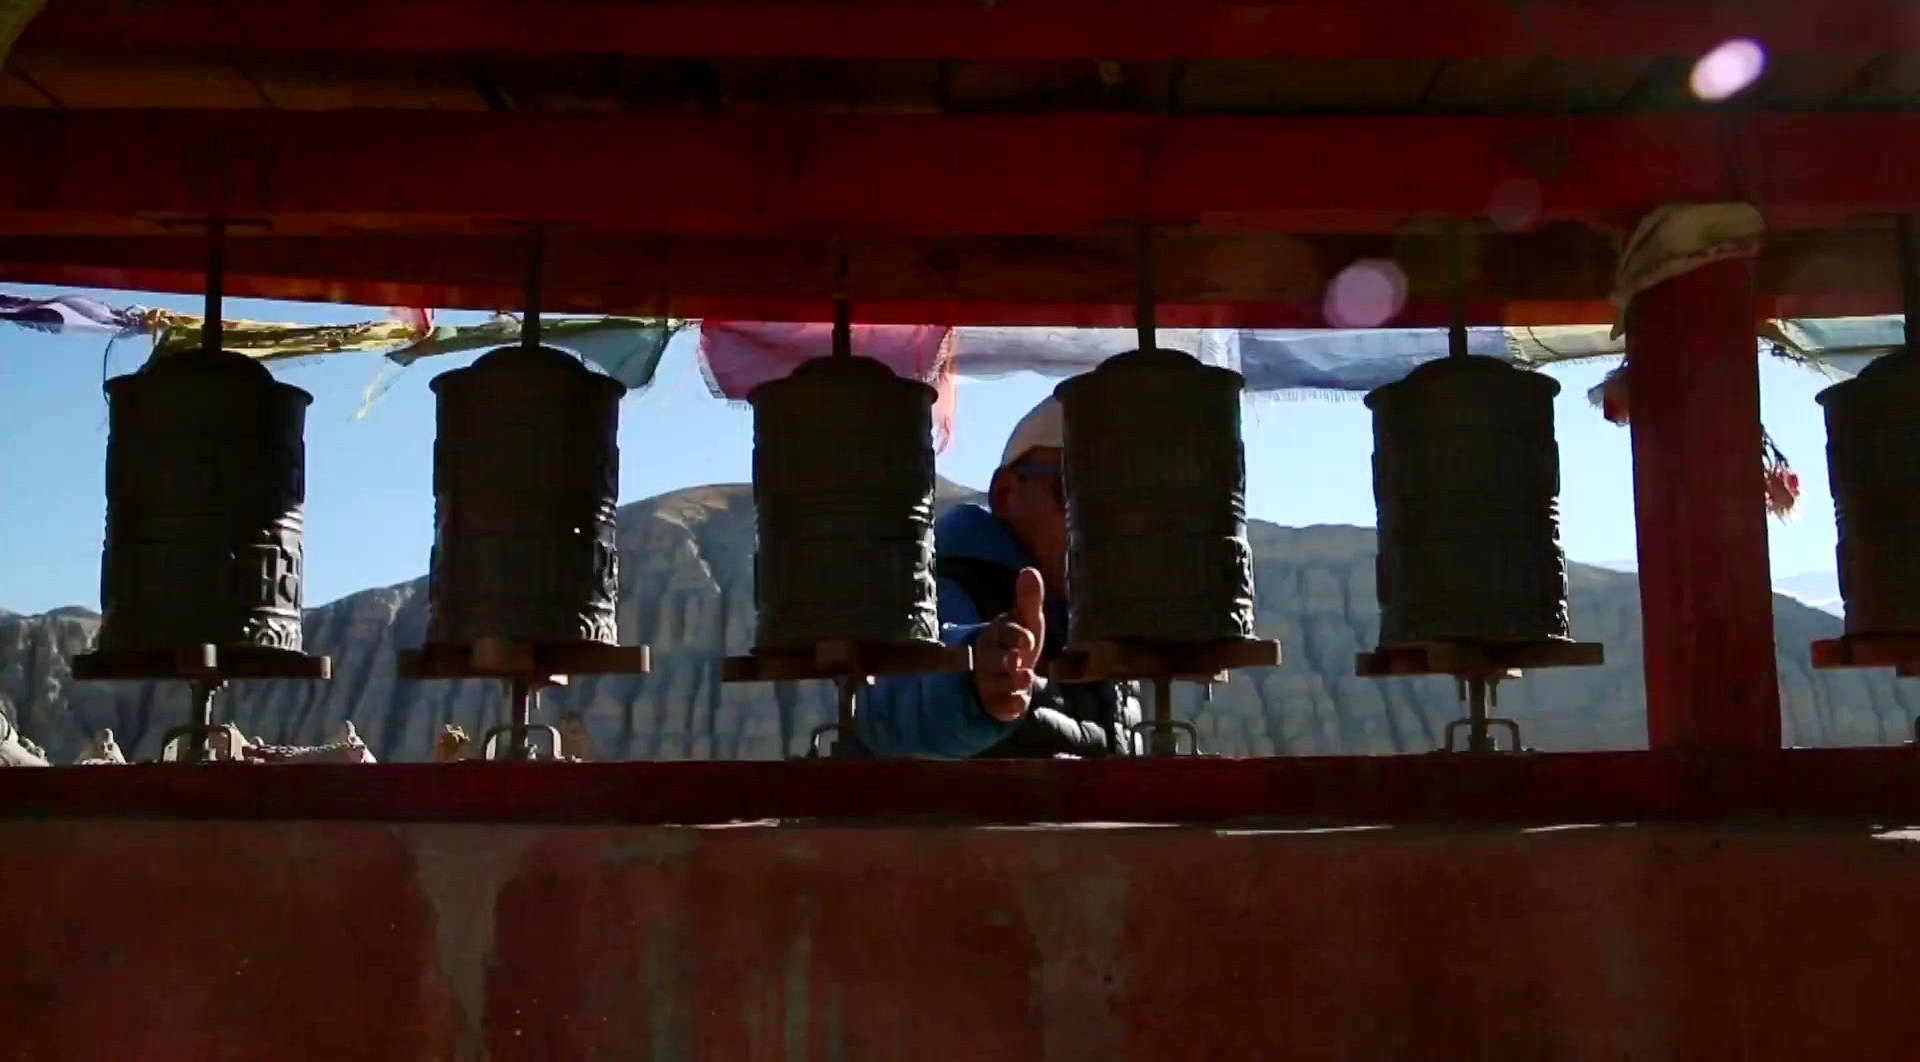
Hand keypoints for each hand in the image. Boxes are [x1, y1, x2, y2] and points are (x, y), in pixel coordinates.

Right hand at [973, 567, 1046, 721]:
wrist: (1004, 675)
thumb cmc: (1017, 642)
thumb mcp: (1027, 622)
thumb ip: (1029, 600)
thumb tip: (1030, 570)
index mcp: (995, 634)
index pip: (1003, 633)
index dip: (1015, 636)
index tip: (1028, 640)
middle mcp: (987, 658)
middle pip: (994, 660)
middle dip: (1007, 661)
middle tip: (1018, 663)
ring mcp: (988, 682)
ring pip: (999, 683)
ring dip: (1014, 683)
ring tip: (1025, 679)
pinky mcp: (994, 704)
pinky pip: (1002, 707)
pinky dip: (1012, 706)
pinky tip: (1020, 703)